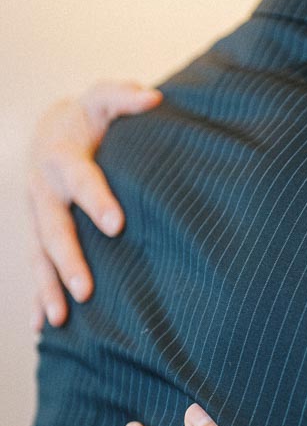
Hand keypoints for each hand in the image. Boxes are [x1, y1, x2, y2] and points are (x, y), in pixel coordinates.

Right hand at [28, 82, 161, 327]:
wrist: (49, 130)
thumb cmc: (87, 119)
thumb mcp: (102, 100)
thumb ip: (124, 98)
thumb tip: (154, 99)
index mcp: (62, 158)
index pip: (81, 180)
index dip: (97, 200)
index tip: (116, 225)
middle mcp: (43, 190)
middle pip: (53, 228)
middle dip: (68, 260)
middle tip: (86, 289)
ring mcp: (36, 216)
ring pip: (38, 255)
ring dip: (47, 288)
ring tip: (61, 319)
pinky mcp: (36, 234)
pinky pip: (34, 268)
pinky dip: (36, 297)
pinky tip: (40, 327)